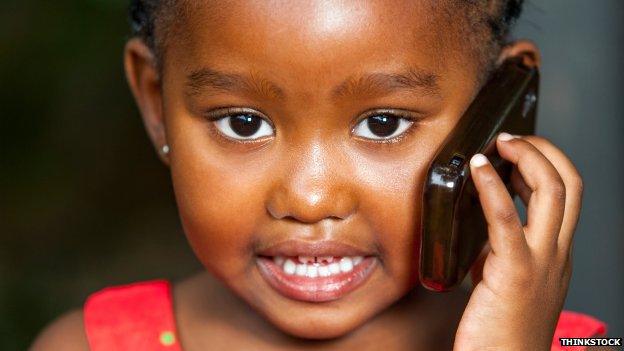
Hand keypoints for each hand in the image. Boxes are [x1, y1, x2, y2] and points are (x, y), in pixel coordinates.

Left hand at [453, 133, 583, 350]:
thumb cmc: (500, 330)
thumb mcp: (506, 280)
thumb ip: (500, 250)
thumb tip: (481, 222)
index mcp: (557, 254)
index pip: (567, 195)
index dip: (546, 164)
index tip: (516, 151)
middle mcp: (558, 254)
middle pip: (569, 185)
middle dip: (544, 151)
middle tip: (511, 139)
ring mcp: (542, 262)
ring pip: (552, 193)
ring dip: (527, 157)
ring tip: (501, 143)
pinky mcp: (514, 272)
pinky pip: (506, 219)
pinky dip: (492, 186)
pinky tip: (478, 167)